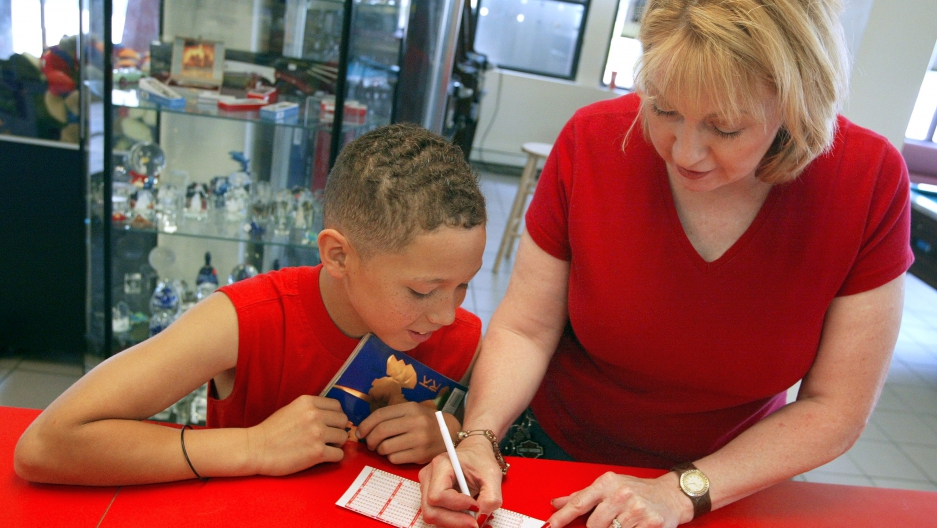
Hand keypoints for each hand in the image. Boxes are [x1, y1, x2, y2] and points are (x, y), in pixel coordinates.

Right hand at [246, 395, 348, 475]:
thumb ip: (311, 409)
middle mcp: (315, 415)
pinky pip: (339, 455)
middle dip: (338, 429)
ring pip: (344, 437)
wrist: (256, 449)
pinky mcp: (318, 453)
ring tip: (325, 447)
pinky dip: (333, 458)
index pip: (337, 405)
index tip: (330, 424)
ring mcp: (317, 434)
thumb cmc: (271, 431)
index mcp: (308, 402)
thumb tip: (331, 415)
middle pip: (343, 420)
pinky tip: (322, 457)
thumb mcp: (291, 409)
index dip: (335, 416)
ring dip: (337, 444)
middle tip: (329, 437)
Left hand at [356, 401, 454, 464]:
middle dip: (370, 439)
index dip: (365, 424)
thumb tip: (365, 428)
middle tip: (370, 443)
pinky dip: (390, 457)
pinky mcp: (420, 455)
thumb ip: (392, 416)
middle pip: (380, 431)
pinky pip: (394, 459)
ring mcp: (419, 439)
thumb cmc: (426, 422)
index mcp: (411, 408)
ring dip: (380, 450)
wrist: (452, 434)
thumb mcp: (413, 411)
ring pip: (385, 447)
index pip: (380, 415)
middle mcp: (415, 422)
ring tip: (383, 448)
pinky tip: (396, 454)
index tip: (360, 432)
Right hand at [419, 436, 503, 527]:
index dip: (457, 506)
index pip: (438, 495)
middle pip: (431, 511)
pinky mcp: (429, 497)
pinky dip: (452, 520)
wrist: (474, 453)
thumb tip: (481, 518)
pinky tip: (465, 516)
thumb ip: (490, 498)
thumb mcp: (492, 475)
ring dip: (453, 522)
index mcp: (441, 465)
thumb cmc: (480, 460)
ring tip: (472, 518)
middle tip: (475, 523)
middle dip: (454, 521)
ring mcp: (426, 487)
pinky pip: (436, 515)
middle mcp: (429, 476)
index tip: (475, 507)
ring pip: (432, 516)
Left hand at [546, 472, 691, 527]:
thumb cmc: (637, 490)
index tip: (550, 526)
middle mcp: (621, 493)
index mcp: (607, 482)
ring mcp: (636, 509)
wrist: (670, 495)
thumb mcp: (608, 487)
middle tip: (611, 521)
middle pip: (594, 525)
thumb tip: (555, 503)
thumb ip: (581, 496)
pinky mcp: (650, 523)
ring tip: (625, 522)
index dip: (562, 517)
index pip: (579, 502)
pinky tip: (634, 526)